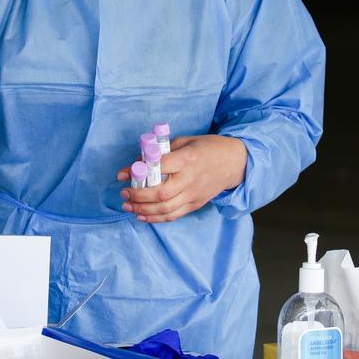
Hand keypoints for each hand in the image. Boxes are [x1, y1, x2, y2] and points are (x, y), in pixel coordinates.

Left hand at [116, 135, 246, 222]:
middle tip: (124, 194)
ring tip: (128, 206)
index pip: (160, 168)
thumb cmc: (208, 148)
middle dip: (138, 196)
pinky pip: (174, 215)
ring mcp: (194, 194)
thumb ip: (164, 151)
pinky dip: (156, 218)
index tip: (123, 174)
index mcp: (187, 159)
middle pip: (161, 194)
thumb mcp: (186, 141)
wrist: (235, 163)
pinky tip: (142, 216)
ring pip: (166, 208)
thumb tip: (139, 161)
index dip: (139, 172)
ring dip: (143, 210)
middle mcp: (190, 179)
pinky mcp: (196, 204)